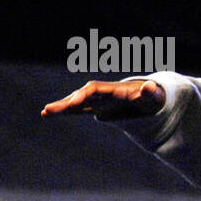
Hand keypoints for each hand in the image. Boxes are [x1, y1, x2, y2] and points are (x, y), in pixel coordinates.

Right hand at [41, 80, 166, 120]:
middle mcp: (103, 93)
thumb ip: (152, 93)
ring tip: (45, 112)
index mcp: (115, 89)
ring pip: (76, 102)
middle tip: (50, 109)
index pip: (96, 89)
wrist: (149, 97)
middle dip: (67, 102)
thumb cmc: (153, 98)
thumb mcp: (155, 97)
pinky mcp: (95, 108)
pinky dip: (64, 111)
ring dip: (62, 107)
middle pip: (82, 95)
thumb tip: (150, 86)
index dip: (85, 94)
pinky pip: (77, 110)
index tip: (74, 101)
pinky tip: (46, 114)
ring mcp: (98, 100)